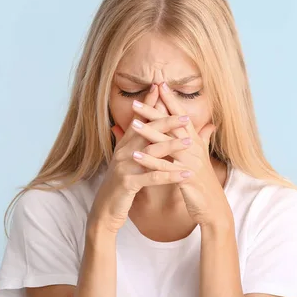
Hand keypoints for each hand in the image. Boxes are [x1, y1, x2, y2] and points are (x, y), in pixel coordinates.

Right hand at [88, 87, 192, 233]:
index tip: (161, 87)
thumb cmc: (123, 184)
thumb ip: (143, 144)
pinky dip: (170, 175)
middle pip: (147, 131)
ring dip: (172, 146)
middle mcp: (123, 152)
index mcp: (125, 144)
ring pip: (151, 152)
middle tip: (186, 116)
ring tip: (191, 142)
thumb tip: (154, 128)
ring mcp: (124, 166)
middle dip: (167, 121)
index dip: (149, 103)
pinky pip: (152, 177)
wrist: (105, 210)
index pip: (139, 119)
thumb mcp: (132, 161)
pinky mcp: (128, 183)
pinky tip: (186, 173)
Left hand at [130, 82, 232, 227]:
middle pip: (172, 125)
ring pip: (167, 144)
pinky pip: (164, 167)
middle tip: (136, 101)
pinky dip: (150, 160)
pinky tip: (135, 154)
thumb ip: (203, 139)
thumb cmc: (204, 182)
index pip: (182, 117)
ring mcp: (191, 162)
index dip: (171, 101)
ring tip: (132, 123)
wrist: (214, 207)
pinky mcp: (185, 177)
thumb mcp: (203, 158)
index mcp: (196, 142)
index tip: (159, 85)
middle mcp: (194, 148)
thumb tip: (208, 125)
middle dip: (154, 111)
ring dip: (149, 133)